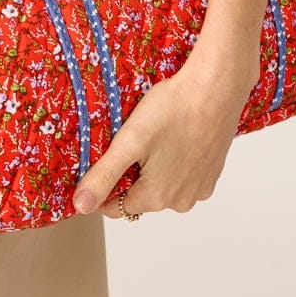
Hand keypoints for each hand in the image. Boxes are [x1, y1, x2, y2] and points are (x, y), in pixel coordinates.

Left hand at [71, 30, 258, 218]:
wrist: (215, 89)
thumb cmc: (173, 109)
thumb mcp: (129, 141)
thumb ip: (103, 177)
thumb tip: (80, 207)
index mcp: (157, 197)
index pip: (115, 206)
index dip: (104, 184)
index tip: (104, 157)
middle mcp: (181, 202)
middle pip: (140, 197)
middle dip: (130, 174)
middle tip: (130, 140)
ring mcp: (199, 189)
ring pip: (162, 186)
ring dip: (152, 169)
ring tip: (153, 136)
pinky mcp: (212, 175)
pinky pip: (182, 177)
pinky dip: (173, 163)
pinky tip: (173, 138)